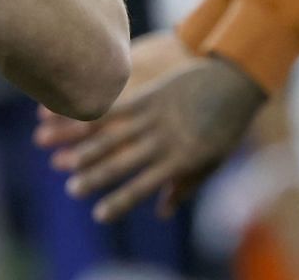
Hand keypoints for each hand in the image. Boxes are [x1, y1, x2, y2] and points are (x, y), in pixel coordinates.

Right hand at [39, 33, 264, 222]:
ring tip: (65, 160)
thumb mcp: (212, 162)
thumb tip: (161, 213)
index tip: (98, 216)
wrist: (234, 83)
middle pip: (122, 164)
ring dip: (88, 149)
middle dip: (95, 179)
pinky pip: (117, 107)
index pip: (143, 188)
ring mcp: (154, 118)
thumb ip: (184, 186)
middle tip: (72, 190)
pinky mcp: (149, 95)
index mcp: (180, 162)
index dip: (119, 202)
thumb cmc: (227, 127)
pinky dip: (95, 114)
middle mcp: (163, 142)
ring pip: (115, 137)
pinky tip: (75, 119)